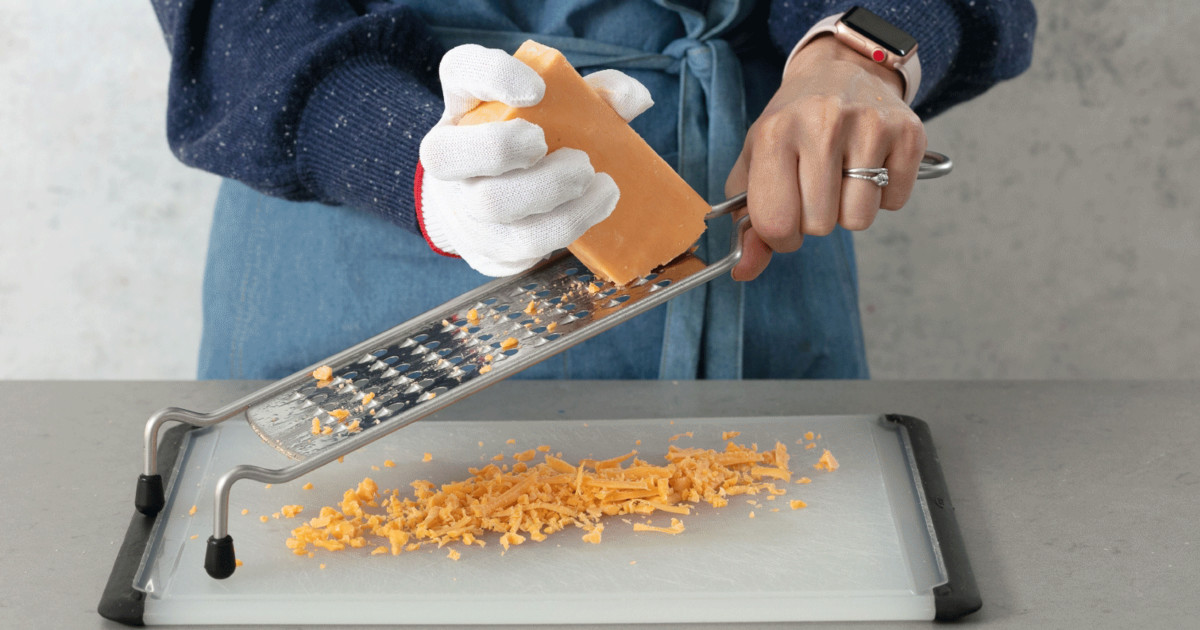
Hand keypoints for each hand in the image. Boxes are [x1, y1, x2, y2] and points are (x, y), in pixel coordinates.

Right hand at [419, 45, 652, 275]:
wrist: (505, 206)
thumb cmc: (536, 142)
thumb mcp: (560, 108)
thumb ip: (596, 94)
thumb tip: (633, 100)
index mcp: (463, 101)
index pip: (460, 71)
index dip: (494, 77)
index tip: (538, 90)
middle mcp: (446, 154)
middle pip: (446, 154)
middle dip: (506, 148)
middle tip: (557, 147)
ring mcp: (462, 206)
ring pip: (493, 204)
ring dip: (553, 190)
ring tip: (594, 178)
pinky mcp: (488, 246)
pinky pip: (524, 243)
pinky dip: (568, 223)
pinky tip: (596, 204)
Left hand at [724, 36, 926, 280]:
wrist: (839, 71)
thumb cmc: (792, 125)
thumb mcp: (756, 163)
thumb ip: (746, 223)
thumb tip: (744, 271)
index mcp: (775, 133)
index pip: (775, 222)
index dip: (780, 236)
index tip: (785, 219)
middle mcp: (822, 123)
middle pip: (819, 226)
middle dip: (815, 220)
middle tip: (816, 187)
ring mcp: (869, 125)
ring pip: (858, 220)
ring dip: (849, 211)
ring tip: (842, 176)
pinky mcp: (909, 133)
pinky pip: (894, 204)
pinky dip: (882, 197)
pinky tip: (870, 165)